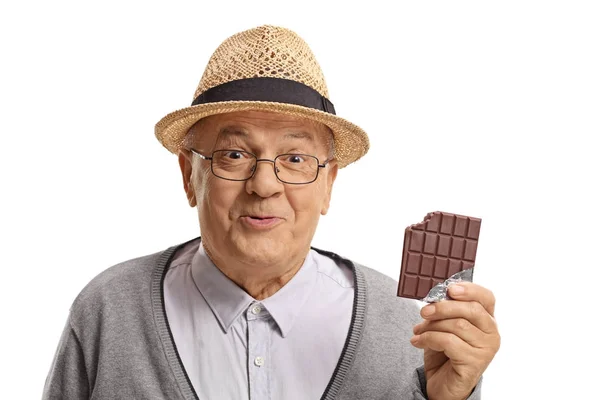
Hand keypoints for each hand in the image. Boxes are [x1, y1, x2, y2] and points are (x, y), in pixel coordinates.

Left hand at [410, 283, 499, 399]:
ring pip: (457, 325)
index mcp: (486, 319)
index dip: (470, 289)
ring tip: (419, 331)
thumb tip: (433, 298)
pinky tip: (418, 341)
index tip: (450, 288)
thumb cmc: (444, 351)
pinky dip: (428, 339)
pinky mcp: (475, 363)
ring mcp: (486, 349)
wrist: (442, 383)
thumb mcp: (444, 326)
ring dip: (432, 326)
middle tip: (424, 311)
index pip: (486, 298)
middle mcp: (491, 333)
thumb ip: (445, 311)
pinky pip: (449, 342)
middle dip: (443, 307)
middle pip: (471, 309)